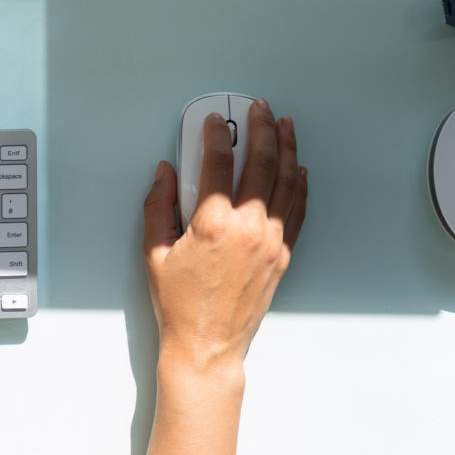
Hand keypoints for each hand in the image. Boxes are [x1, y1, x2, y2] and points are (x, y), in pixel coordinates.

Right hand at [142, 99, 307, 384]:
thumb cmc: (180, 305)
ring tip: (285, 126)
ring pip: (286, 182)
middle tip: (258, 109)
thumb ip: (158, 206)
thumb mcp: (154, 252)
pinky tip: (298, 169)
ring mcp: (271, 241)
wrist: (208, 345)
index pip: (219, 163)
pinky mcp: (282, 255)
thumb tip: (166, 173)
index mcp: (213, 224)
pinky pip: (297, 210)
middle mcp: (248, 228)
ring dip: (287, 148)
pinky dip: (299, 185)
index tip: (214, 122)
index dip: (216, 135)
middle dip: (261, 129)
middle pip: (261, 163)